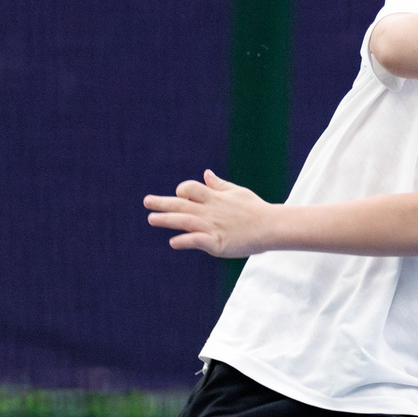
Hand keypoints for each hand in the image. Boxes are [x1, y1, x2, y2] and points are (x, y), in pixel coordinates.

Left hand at [144, 169, 277, 257]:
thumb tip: (206, 174)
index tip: (178, 195)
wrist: (271, 226)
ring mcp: (213, 227)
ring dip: (167, 220)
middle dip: (162, 202)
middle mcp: (210, 211)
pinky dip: (184, 240)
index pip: (190, 189)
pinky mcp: (217, 243)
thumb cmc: (255, 209)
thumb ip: (219, 185)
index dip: (182, 190)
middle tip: (146, 201)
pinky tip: (173, 242)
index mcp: (215, 198)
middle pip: (182, 204)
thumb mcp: (237, 192)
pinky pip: (197, 240)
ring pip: (185, 221)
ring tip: (151, 219)